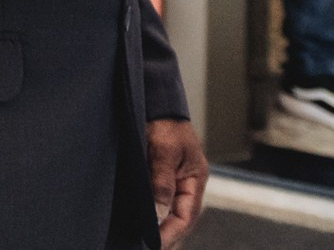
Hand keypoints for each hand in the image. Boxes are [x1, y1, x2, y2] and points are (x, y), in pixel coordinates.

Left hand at [147, 118, 207, 247]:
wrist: (156, 99)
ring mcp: (174, 179)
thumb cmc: (164, 122)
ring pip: (168, 209)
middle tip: (145, 246)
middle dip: (164, 233)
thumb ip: (162, 181)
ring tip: (141, 238)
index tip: (154, 244)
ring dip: (157, 223)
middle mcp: (187, 182)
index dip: (170, 233)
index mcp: (195, 178)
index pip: (186, 216)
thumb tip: (159, 212)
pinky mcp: (161, 174)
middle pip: (178, 217)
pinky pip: (158, 198)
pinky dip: (151, 210)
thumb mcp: (164, 150)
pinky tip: (138, 217)